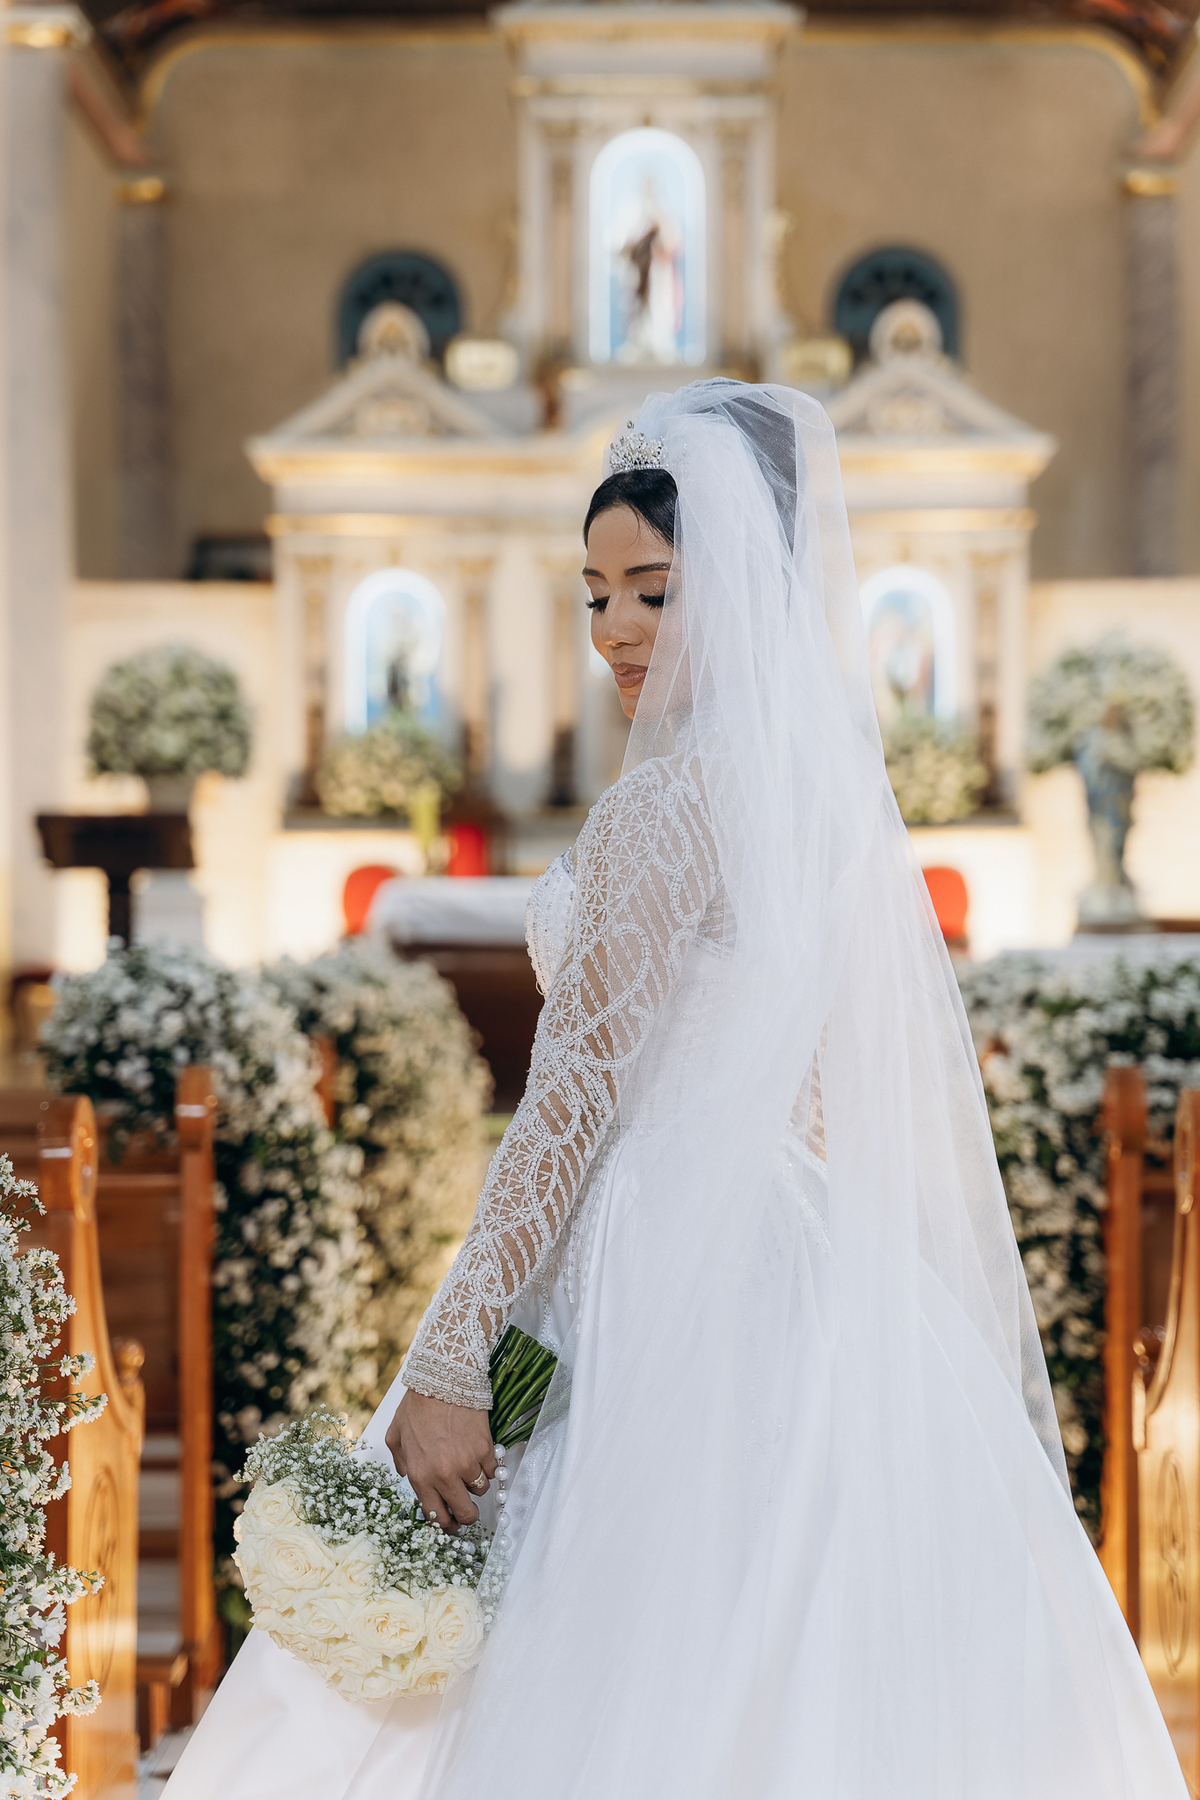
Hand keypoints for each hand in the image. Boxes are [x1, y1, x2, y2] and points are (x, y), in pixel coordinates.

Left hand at [385, 1389, 496, 1533]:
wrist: (443, 1380)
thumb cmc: (417, 1406)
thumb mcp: (395, 1437)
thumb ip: (399, 1462)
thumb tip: (406, 1476)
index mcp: (420, 1476)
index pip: (437, 1517)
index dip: (446, 1526)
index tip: (450, 1525)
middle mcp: (445, 1475)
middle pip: (465, 1514)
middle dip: (466, 1515)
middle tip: (465, 1508)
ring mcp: (467, 1463)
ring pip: (480, 1491)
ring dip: (475, 1484)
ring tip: (467, 1467)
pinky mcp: (485, 1449)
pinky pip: (492, 1470)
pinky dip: (486, 1466)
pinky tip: (477, 1453)